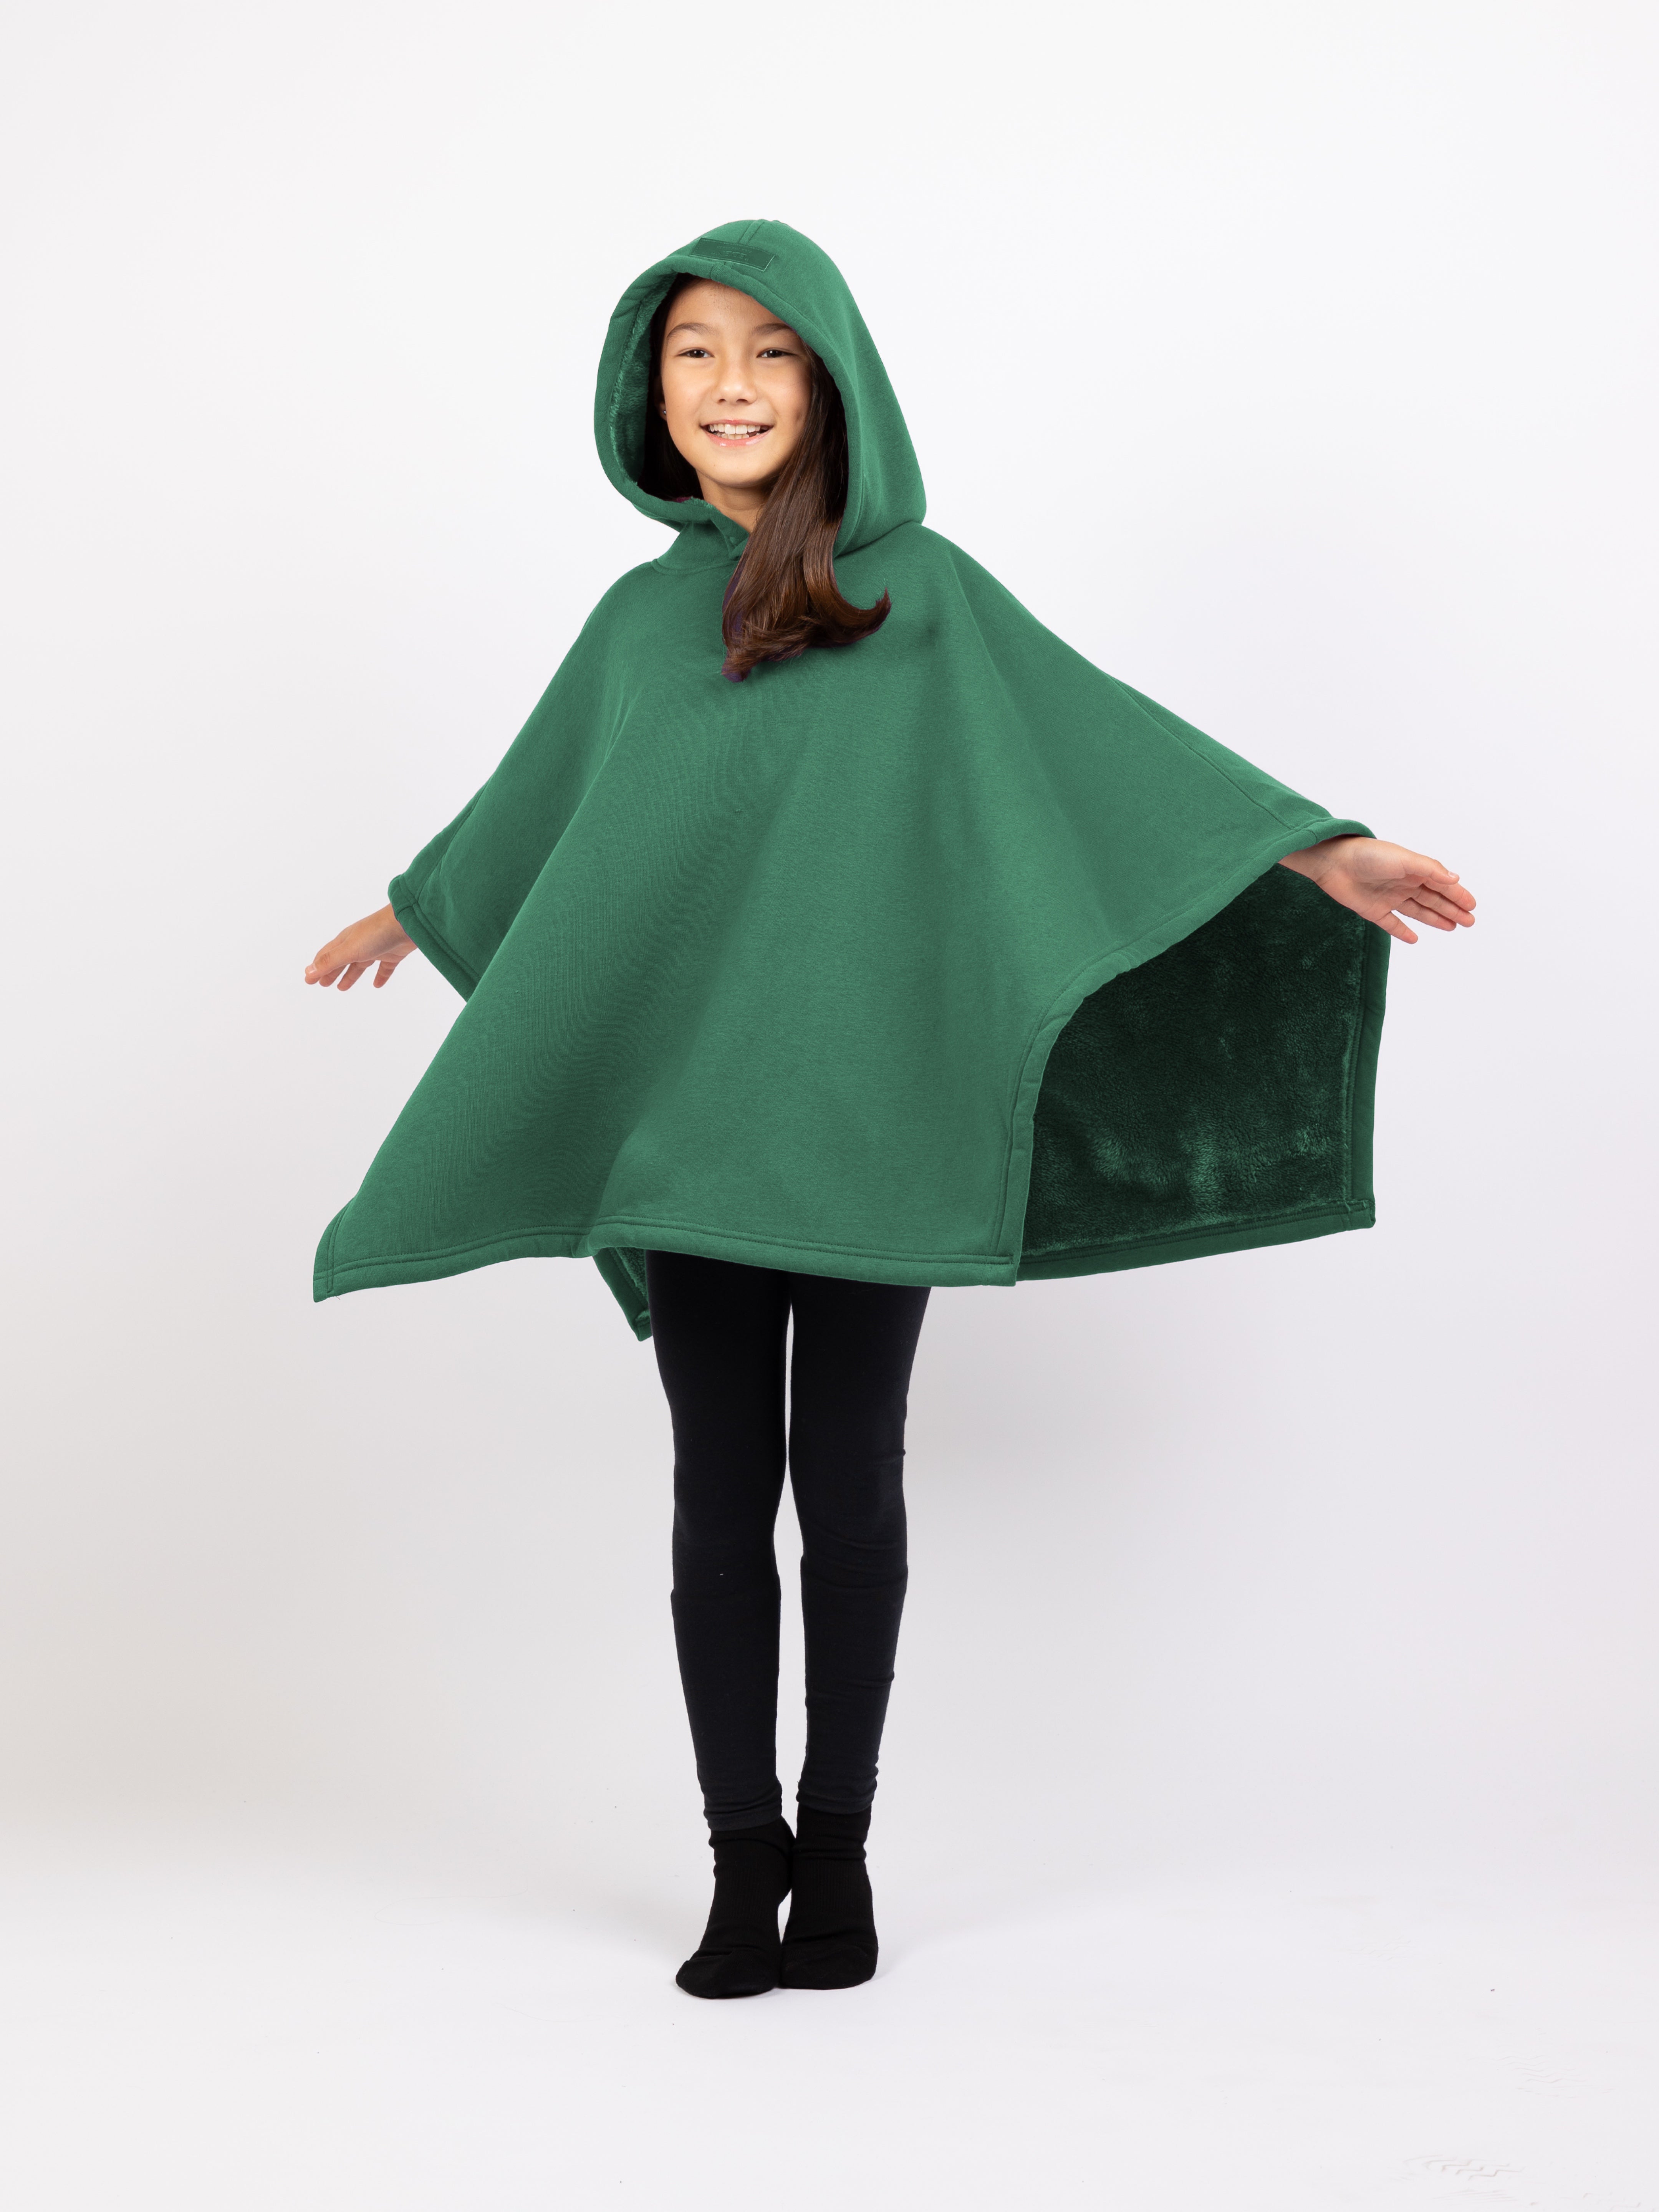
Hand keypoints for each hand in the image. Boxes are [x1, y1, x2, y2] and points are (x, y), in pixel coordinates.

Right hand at [305, 904, 417, 989]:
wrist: (408, 923)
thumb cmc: (377, 932)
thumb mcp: (350, 949)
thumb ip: (330, 961)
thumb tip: (308, 972)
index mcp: (346, 940)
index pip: (326, 956)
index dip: (316, 968)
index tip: (308, 979)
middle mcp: (359, 944)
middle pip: (341, 961)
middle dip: (331, 972)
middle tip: (323, 984)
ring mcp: (377, 948)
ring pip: (360, 965)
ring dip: (350, 976)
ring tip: (342, 988)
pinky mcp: (393, 954)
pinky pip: (384, 968)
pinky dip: (380, 976)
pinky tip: (377, 985)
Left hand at [1280, 837, 1475, 944]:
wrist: (1334, 864)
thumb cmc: (1369, 856)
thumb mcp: (1405, 860)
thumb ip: (1430, 870)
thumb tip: (1455, 878)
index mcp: (1413, 870)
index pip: (1441, 885)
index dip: (1457, 895)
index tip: (1472, 906)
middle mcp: (1403, 884)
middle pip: (1433, 899)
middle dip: (1452, 909)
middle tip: (1469, 921)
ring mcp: (1388, 898)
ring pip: (1418, 912)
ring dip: (1435, 919)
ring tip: (1453, 927)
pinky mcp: (1373, 910)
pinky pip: (1392, 924)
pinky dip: (1403, 932)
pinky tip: (1415, 939)